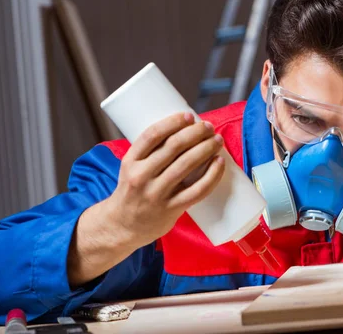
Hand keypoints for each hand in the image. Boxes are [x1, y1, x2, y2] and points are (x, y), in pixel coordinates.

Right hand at [107, 112, 225, 246]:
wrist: (123, 226)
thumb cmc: (132, 191)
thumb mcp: (131, 168)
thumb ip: (150, 152)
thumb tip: (183, 130)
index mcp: (130, 161)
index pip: (152, 135)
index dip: (173, 122)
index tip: (188, 115)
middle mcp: (141, 176)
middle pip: (173, 147)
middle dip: (195, 133)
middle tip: (208, 126)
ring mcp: (157, 194)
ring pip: (186, 165)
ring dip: (206, 149)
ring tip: (217, 140)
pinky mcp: (171, 209)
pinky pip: (197, 190)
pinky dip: (212, 175)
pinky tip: (219, 163)